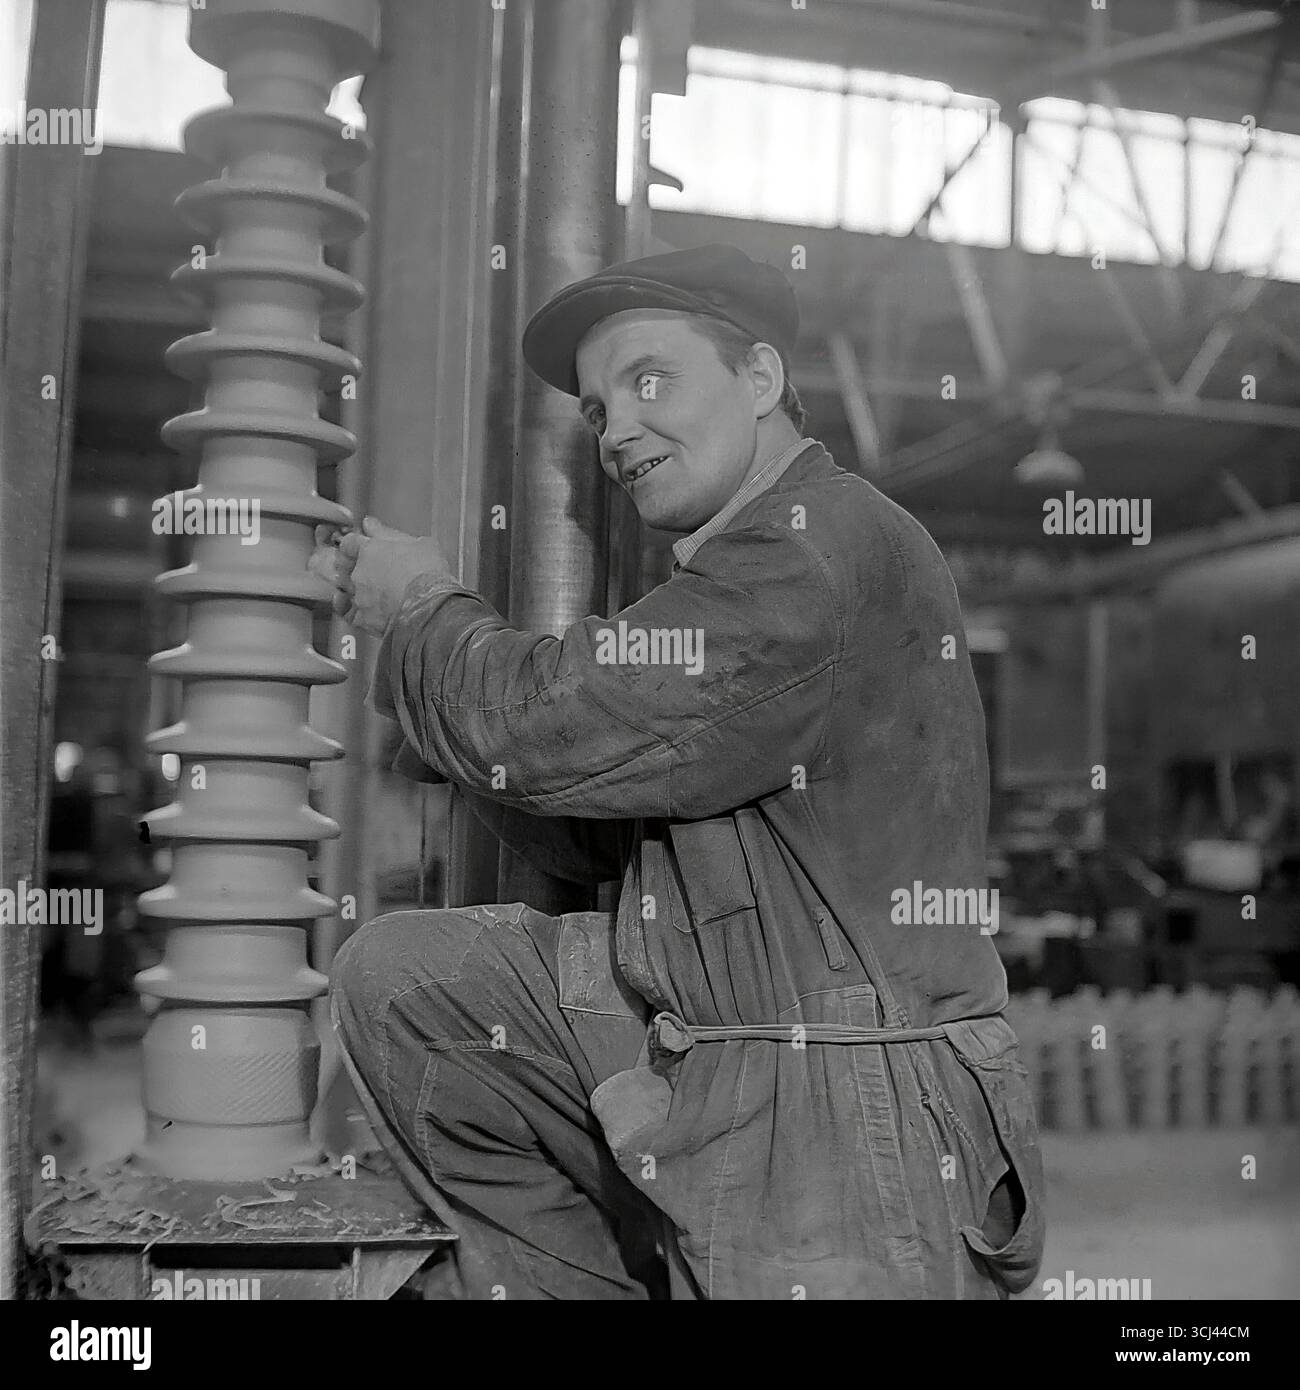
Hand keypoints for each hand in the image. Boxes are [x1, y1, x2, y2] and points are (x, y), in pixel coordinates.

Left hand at [308, 516, 458, 635]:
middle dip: (351, 565)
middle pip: (343, 566)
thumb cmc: (427, 574)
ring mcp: (359, 596)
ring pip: (345, 589)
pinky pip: (348, 612)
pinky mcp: (363, 618)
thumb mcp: (417, 543)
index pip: (349, 542)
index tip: (361, 545)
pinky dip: (349, 608)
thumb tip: (370, 523)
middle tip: (368, 567)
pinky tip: (356, 605)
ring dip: (354, 586)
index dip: (354, 543)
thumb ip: (387, 532)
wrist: (429, 607)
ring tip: (370, 588)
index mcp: (369, 550)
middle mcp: (358, 573)